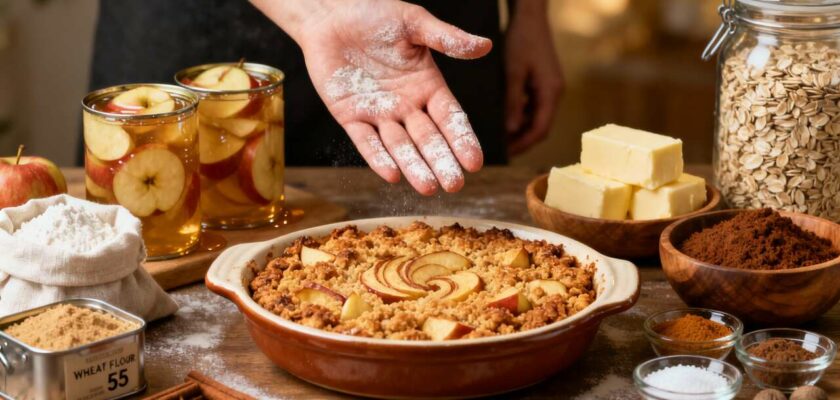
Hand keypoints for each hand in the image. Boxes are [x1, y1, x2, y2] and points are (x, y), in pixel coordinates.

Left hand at [251, 0, 491, 194]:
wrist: (331, 14)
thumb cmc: (375, 14)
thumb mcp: (414, 23)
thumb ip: (446, 38)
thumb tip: (485, 45)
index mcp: (427, 86)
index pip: (450, 118)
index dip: (462, 140)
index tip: (475, 163)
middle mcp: (407, 105)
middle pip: (428, 139)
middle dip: (441, 162)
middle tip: (454, 185)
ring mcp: (379, 114)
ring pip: (400, 146)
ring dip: (414, 167)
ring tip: (428, 187)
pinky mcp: (350, 117)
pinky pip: (366, 141)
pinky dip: (378, 157)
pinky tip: (392, 174)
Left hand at [505, 0, 564, 155]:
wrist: (530, 15)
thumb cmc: (522, 39)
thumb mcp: (513, 71)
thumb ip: (512, 101)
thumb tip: (510, 129)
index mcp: (551, 92)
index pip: (541, 129)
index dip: (523, 144)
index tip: (506, 154)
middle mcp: (554, 92)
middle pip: (540, 127)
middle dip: (521, 140)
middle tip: (500, 150)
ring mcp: (550, 87)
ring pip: (536, 117)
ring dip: (520, 128)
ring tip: (499, 138)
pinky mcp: (543, 82)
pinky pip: (533, 105)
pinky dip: (520, 114)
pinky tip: (504, 117)